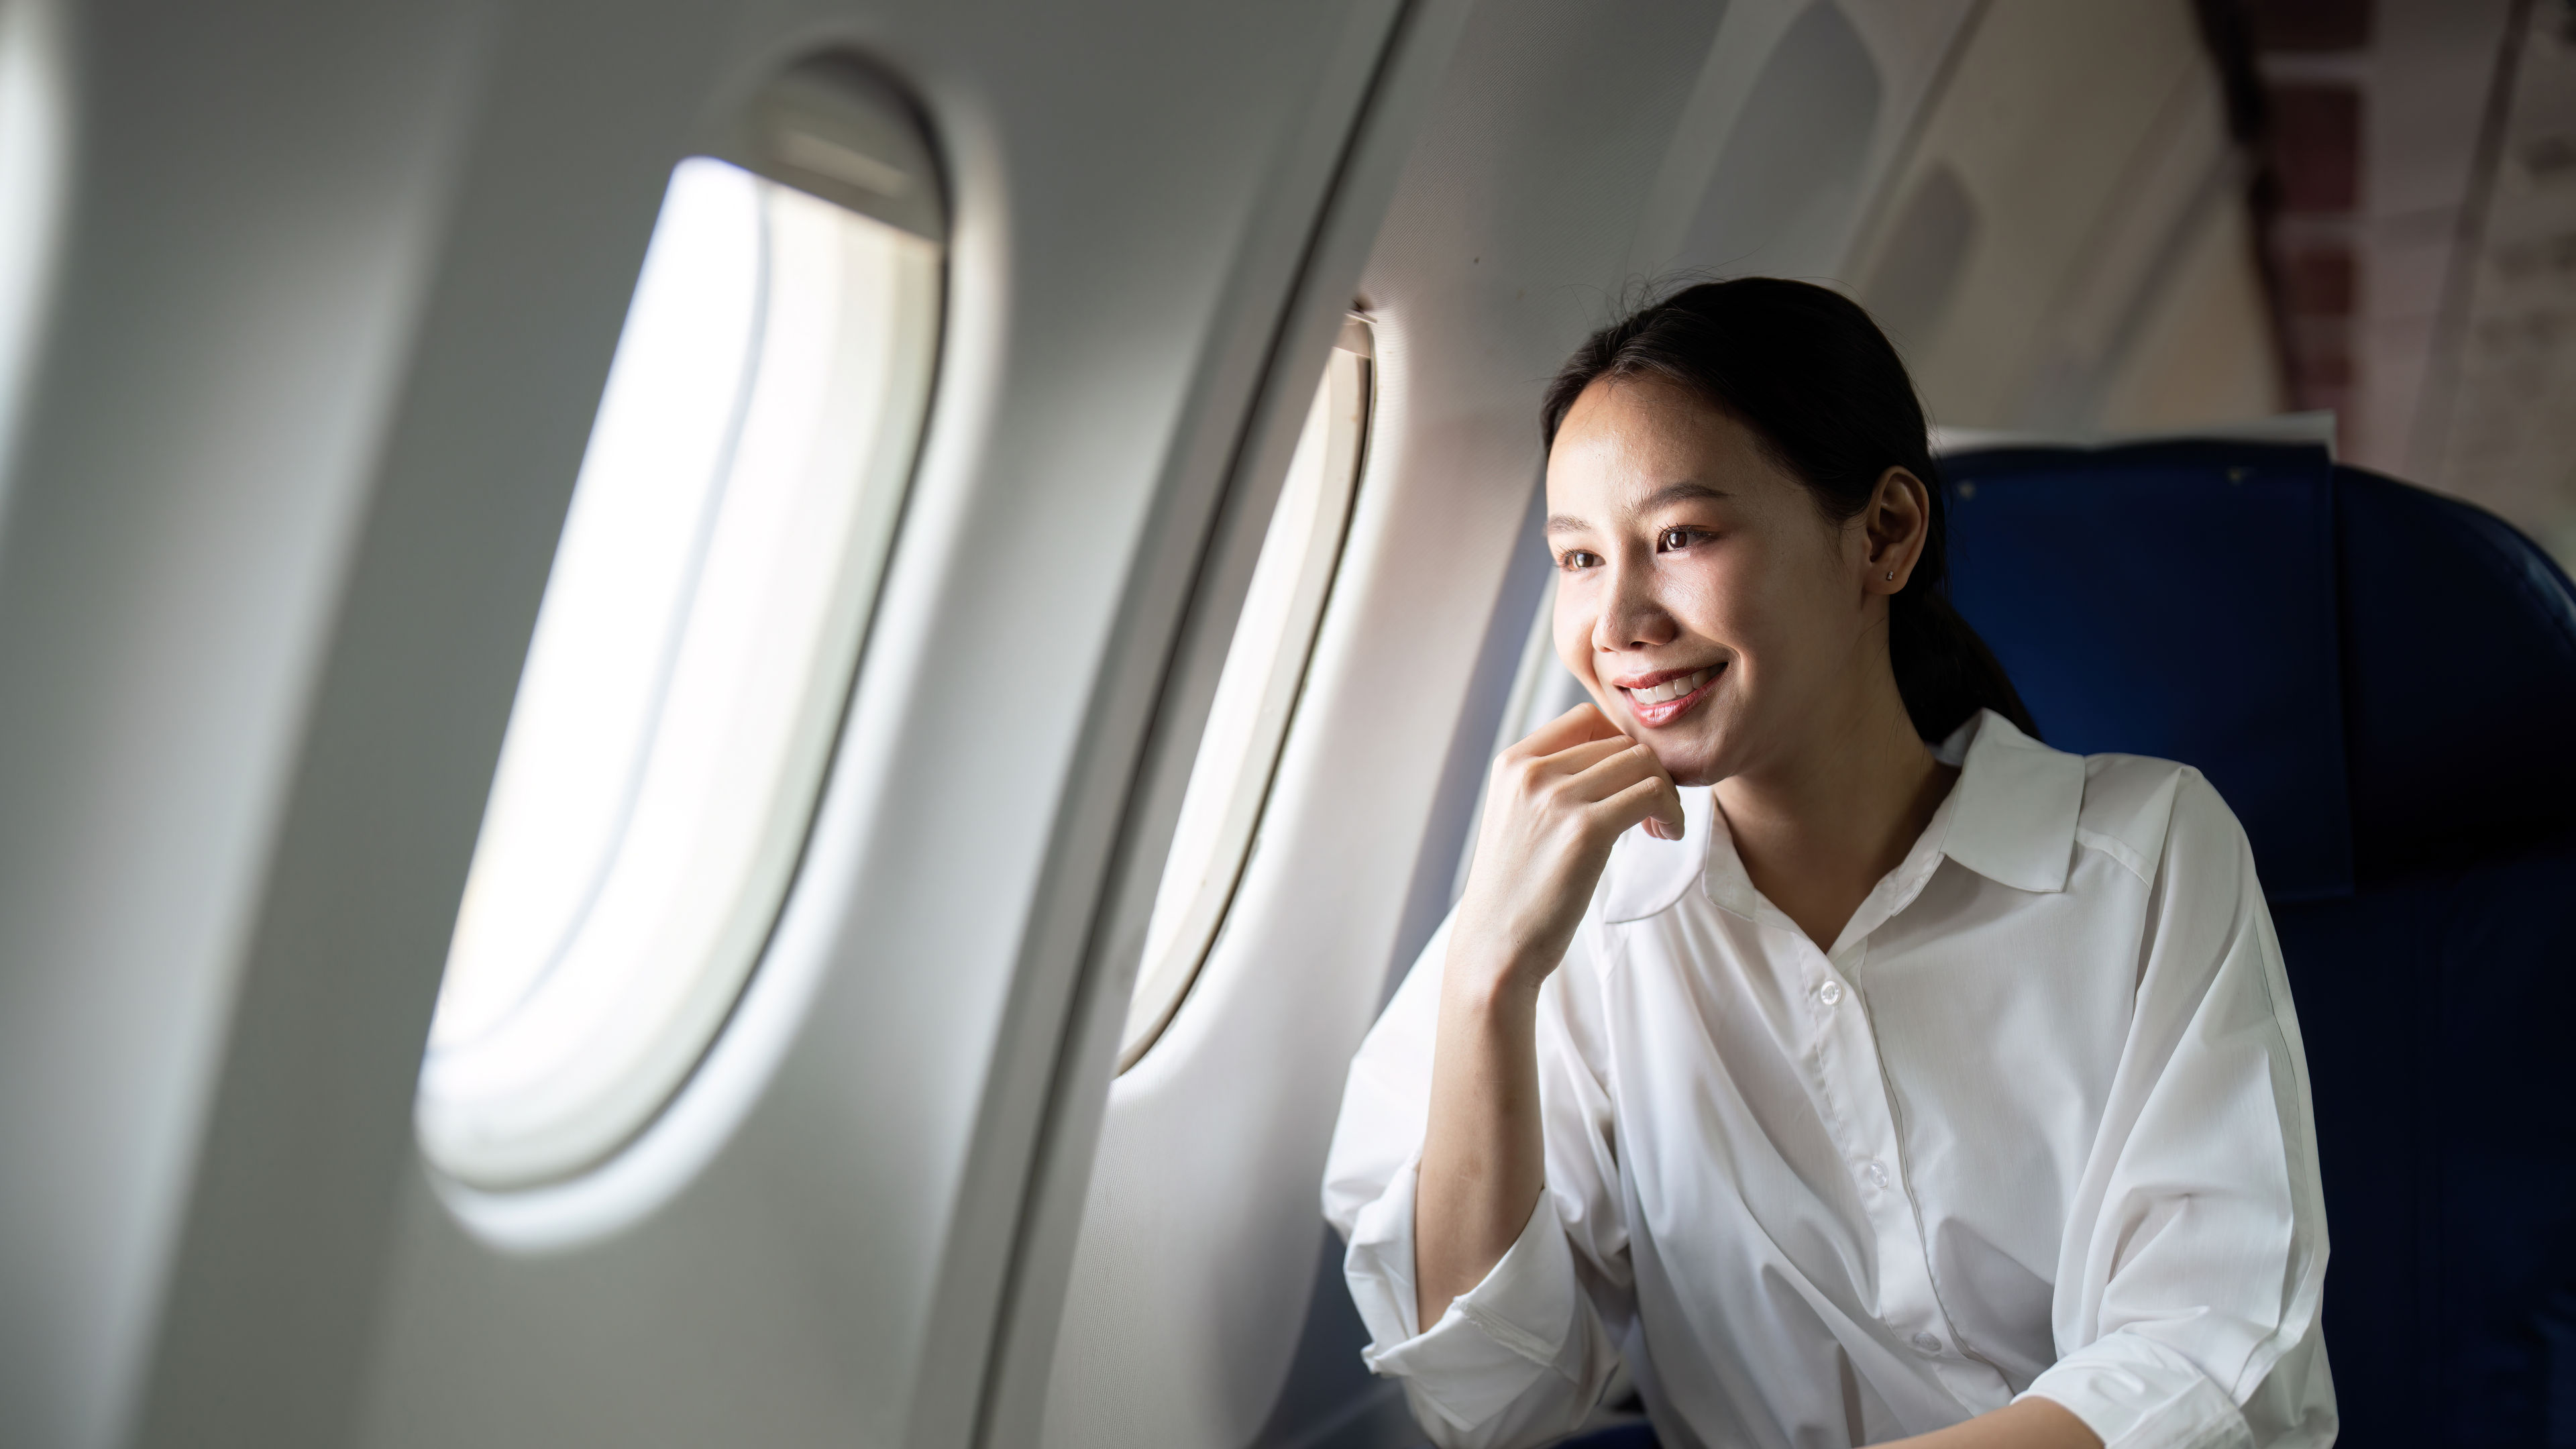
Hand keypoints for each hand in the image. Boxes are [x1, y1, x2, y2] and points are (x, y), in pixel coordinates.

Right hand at [1451, 704, 1683, 996]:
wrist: (1495, 946)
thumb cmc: (1514, 890)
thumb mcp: (1516, 817)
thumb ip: (1549, 782)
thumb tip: (1611, 756)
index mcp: (1513, 763)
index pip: (1587, 719)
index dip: (1621, 745)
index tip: (1628, 783)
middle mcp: (1532, 771)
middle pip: (1621, 742)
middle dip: (1648, 773)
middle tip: (1652, 814)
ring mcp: (1558, 797)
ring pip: (1643, 763)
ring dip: (1665, 793)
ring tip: (1659, 827)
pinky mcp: (1586, 829)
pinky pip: (1652, 794)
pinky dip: (1671, 813)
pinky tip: (1664, 836)